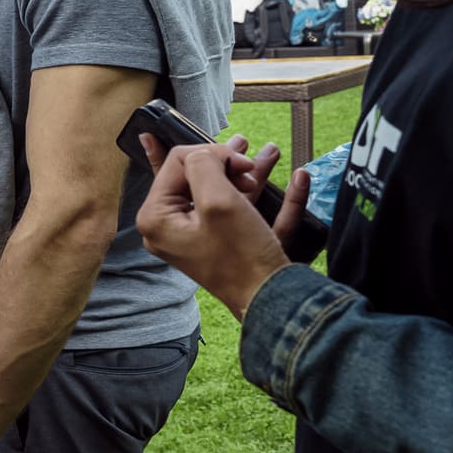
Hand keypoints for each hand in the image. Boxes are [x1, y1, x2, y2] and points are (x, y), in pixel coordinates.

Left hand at [135, 141, 291, 319]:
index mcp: (156, 217)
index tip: (240, 161)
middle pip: (195, 177)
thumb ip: (204, 164)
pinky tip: (296, 181)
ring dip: (247, 172)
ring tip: (268, 152)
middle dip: (225, 161)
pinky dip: (266, 197)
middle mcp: (170, 228)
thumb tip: (204, 153)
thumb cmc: (241, 255)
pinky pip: (243, 212)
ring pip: (223, 192)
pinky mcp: (223, 244)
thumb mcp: (218, 200)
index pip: (176, 164)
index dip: (210, 153)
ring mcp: (197, 237)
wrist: (271, 301)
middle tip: (248, 153)